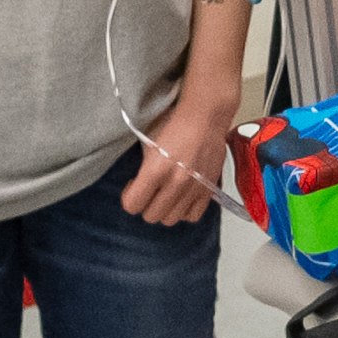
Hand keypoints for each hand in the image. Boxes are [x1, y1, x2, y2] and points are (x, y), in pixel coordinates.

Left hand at [121, 89, 235, 226]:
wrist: (205, 118)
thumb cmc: (176, 126)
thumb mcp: (149, 146)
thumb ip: (144, 172)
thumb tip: (138, 189)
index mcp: (155, 170)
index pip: (132, 205)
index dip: (129, 198)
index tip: (133, 188)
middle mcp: (175, 183)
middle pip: (151, 216)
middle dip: (146, 205)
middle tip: (149, 191)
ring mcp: (194, 189)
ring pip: (171, 219)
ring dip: (165, 210)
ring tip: (166, 195)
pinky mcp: (209, 190)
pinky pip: (193, 216)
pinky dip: (185, 211)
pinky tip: (182, 198)